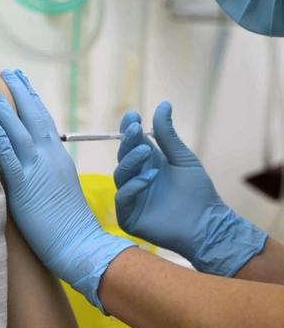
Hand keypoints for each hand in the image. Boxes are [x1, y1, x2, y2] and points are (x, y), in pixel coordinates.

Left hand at [0, 69, 133, 311]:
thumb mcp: (59, 185)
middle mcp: (50, 158)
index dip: (32, 100)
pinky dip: (3, 144)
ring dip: (6, 110)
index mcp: (57, 156)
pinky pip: (13, 162)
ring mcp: (38, 171)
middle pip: (34, 117)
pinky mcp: (26, 189)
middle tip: (9, 72)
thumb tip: (30, 158)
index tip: (23, 82)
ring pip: (20, 133)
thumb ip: (45, 168)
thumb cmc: (68, 221)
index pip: (44, 120)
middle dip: (21, 92)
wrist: (80, 244)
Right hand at [114, 101, 266, 275]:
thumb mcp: (182, 158)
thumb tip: (163, 104)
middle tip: (135, 129)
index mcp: (147, 164)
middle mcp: (136, 179)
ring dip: (131, 162)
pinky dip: (134, 185)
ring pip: (120, 175)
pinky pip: (123, 197)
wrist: (207, 224)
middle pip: (123, 157)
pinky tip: (149, 177)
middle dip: (127, 142)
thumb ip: (168, 135)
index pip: (131, 144)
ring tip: (147, 153)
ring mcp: (131, 198)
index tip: (132, 116)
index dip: (128, 130)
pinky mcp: (128, 216)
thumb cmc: (197, 192)